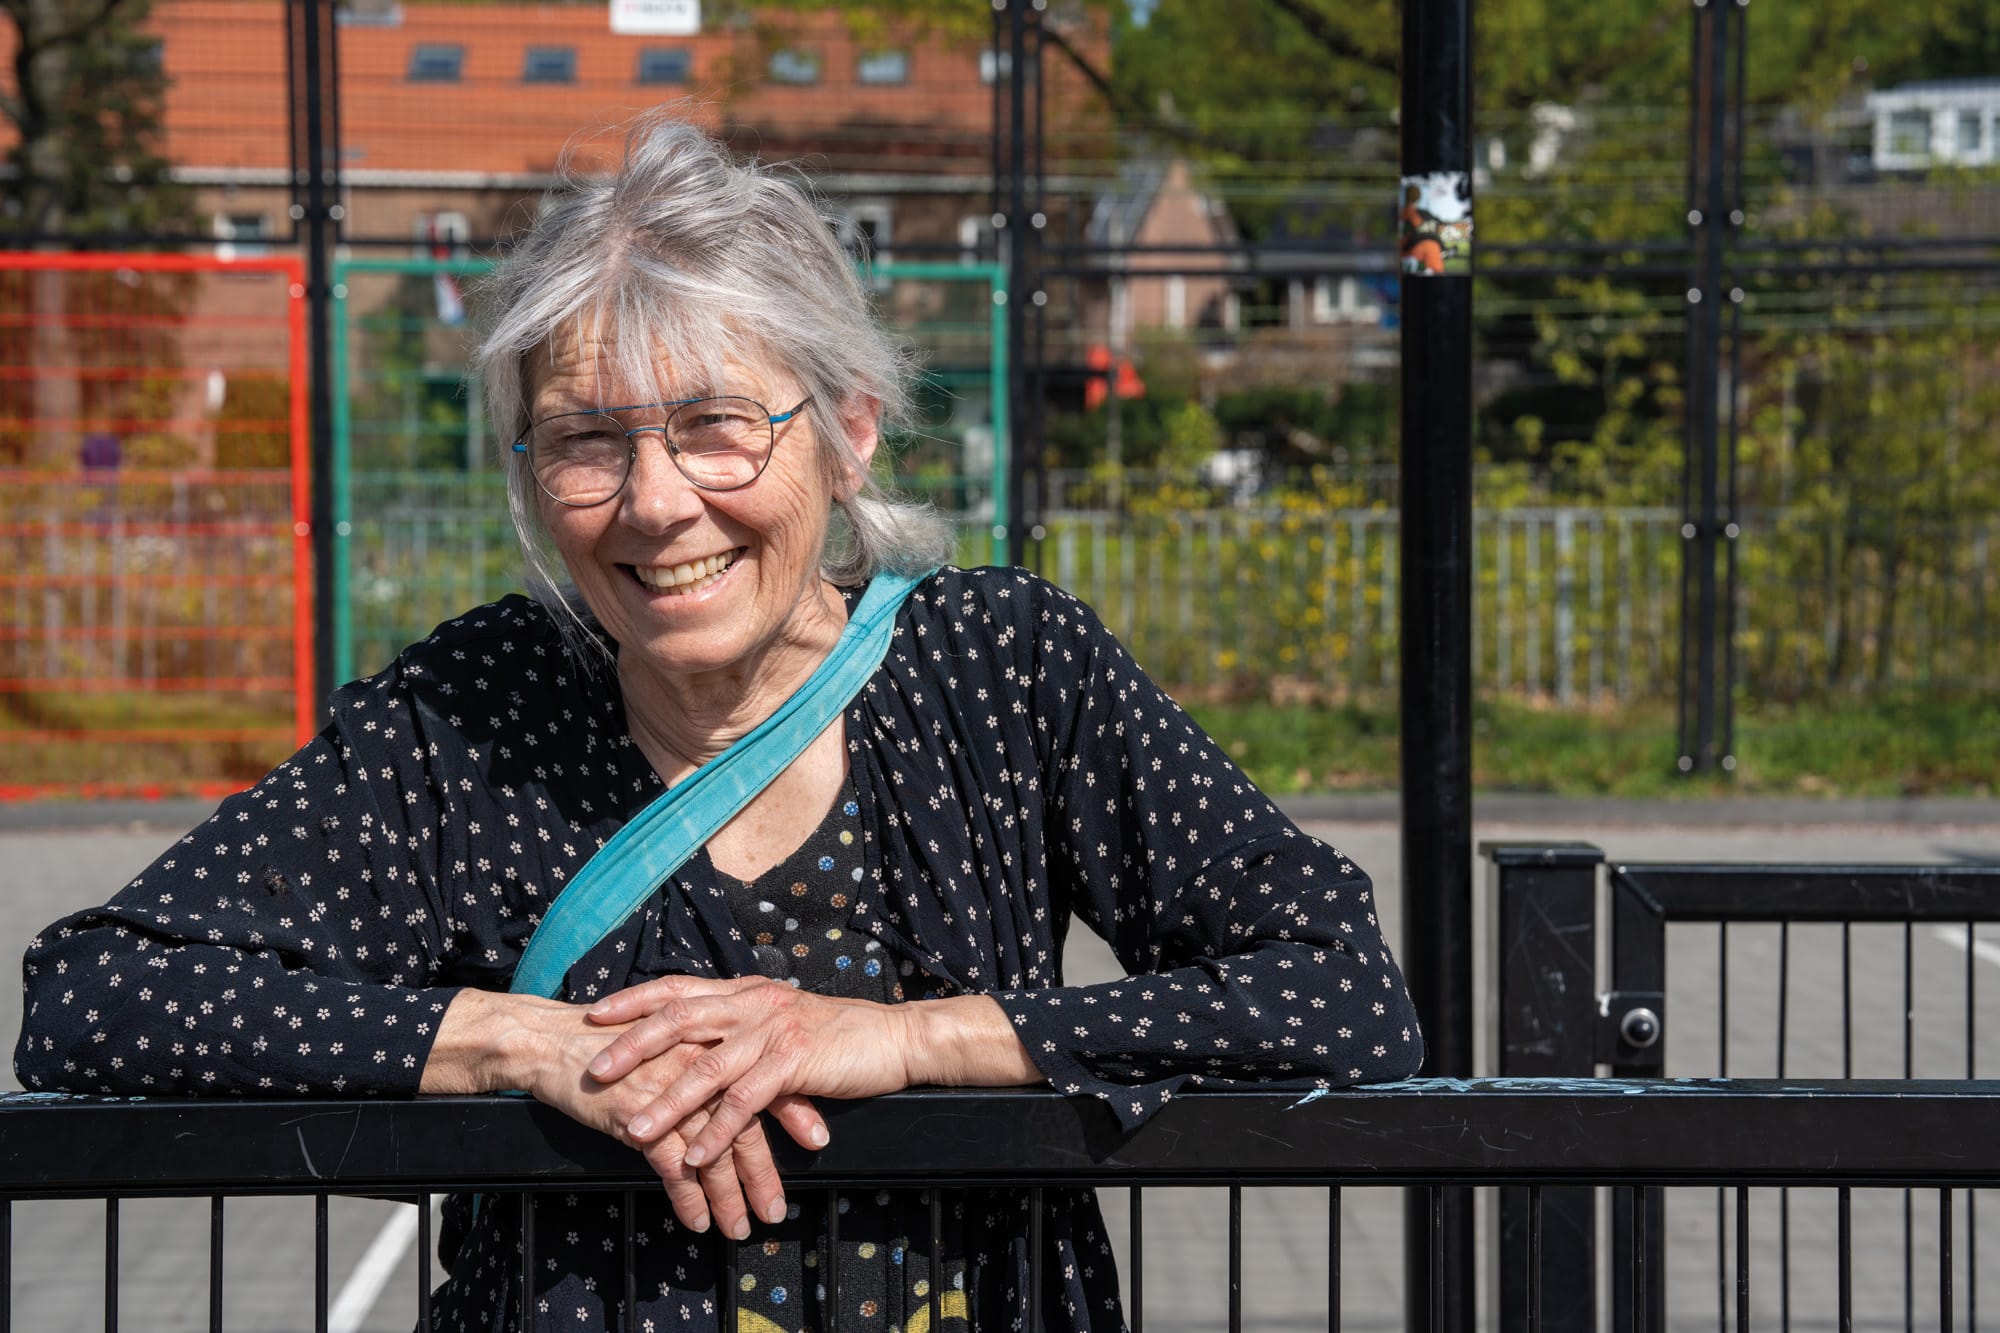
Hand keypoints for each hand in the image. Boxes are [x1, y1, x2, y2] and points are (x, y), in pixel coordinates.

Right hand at [427, 988, 826, 1237]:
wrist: (555, 1041)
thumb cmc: (612, 1042)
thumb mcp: (668, 1039)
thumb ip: (704, 1056)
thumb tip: (735, 1082)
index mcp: (711, 1042)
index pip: (764, 1078)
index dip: (794, 1110)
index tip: (818, 1139)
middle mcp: (698, 1066)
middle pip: (746, 1123)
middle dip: (764, 1171)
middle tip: (778, 1208)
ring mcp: (670, 1093)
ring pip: (713, 1153)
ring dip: (729, 1196)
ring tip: (741, 1228)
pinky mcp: (639, 1117)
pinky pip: (672, 1167)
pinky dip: (688, 1198)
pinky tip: (699, 1221)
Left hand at [584, 974, 916, 1171]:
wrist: (893, 1039)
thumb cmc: (838, 1034)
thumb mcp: (782, 1019)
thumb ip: (744, 1023)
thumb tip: (704, 1037)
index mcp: (746, 990)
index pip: (678, 988)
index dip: (634, 1000)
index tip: (595, 1014)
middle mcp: (754, 1003)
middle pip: (679, 1019)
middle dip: (633, 1046)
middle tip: (596, 1071)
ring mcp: (773, 1030)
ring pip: (707, 1066)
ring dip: (668, 1102)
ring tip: (634, 1131)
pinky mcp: (794, 1062)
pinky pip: (745, 1101)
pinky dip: (716, 1130)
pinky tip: (695, 1155)